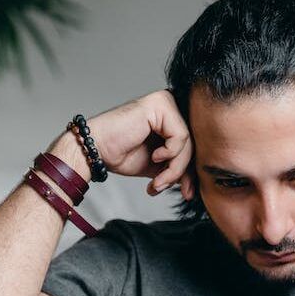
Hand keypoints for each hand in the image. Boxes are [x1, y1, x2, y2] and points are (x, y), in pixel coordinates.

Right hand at [51, 90, 195, 196]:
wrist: (96, 150)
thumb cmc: (121, 154)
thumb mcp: (159, 166)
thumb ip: (178, 168)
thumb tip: (198, 185)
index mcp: (171, 117)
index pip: (193, 146)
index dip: (191, 172)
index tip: (186, 193)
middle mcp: (171, 105)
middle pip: (193, 144)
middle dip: (184, 172)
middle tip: (171, 188)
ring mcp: (166, 102)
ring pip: (188, 142)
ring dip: (175, 168)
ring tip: (158, 181)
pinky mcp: (160, 104)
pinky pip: (180, 136)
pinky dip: (170, 154)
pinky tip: (155, 158)